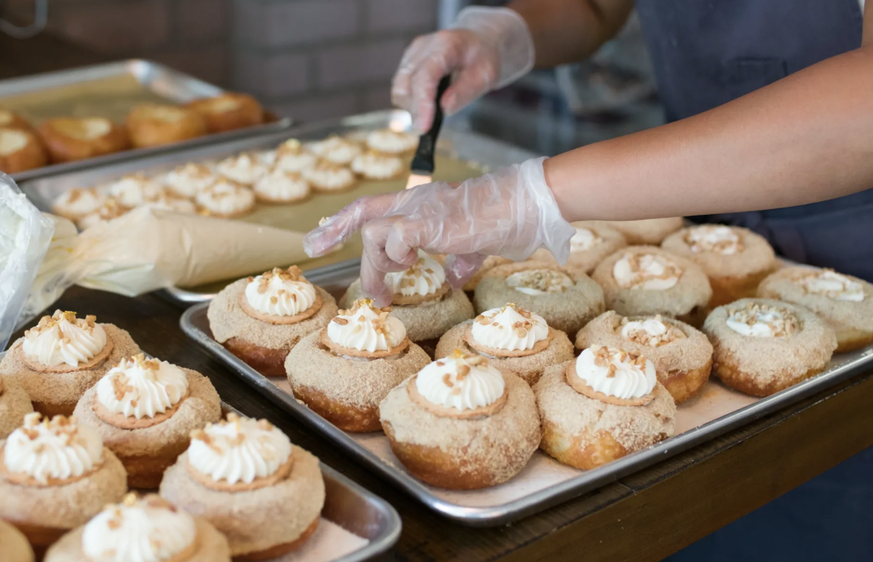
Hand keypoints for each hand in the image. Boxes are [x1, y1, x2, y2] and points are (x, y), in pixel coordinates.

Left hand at [304, 157, 574, 304]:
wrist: (523, 204)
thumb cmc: (505, 220)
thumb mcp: (475, 245)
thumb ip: (459, 259)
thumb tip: (454, 277)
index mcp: (423, 204)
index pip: (374, 207)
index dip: (346, 220)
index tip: (324, 233)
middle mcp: (416, 202)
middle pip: (363, 214)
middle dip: (334, 231)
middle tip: (312, 247)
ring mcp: (421, 211)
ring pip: (373, 232)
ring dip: (376, 262)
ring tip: (391, 281)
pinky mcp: (430, 223)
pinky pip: (395, 238)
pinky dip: (396, 256)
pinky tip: (411, 264)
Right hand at [392, 6, 534, 132]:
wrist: (479, 41)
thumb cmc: (484, 57)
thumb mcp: (487, 75)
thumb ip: (466, 92)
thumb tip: (444, 108)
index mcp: (445, 45)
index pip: (425, 75)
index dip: (422, 103)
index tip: (424, 127)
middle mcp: (422, 47)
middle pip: (405, 84)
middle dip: (416, 110)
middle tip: (432, 124)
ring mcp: (412, 55)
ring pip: (399, 89)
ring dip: (412, 108)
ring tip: (432, 112)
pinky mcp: (407, 64)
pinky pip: (401, 89)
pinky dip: (411, 103)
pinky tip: (427, 105)